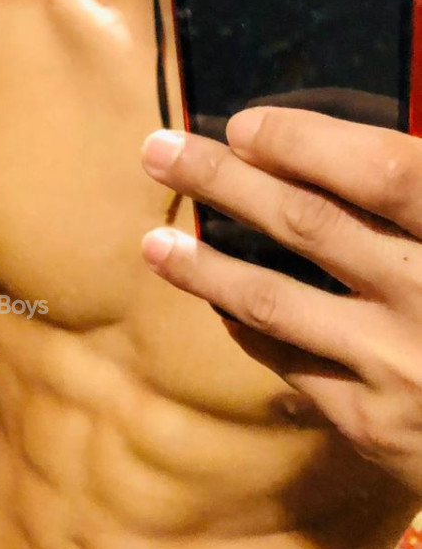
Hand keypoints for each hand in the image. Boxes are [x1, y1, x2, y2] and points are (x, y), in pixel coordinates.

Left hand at [140, 106, 421, 494]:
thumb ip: (416, 196)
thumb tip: (351, 156)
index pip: (385, 171)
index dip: (307, 143)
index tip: (246, 125)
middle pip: (309, 225)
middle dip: (223, 181)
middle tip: (159, 151)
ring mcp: (399, 365)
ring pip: (273, 301)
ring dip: (203, 267)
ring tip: (153, 243)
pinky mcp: (373, 422)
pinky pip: (286, 361)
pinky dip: (245, 327)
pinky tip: (215, 303)